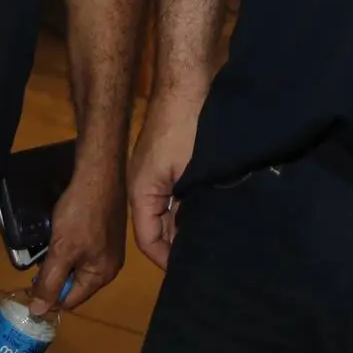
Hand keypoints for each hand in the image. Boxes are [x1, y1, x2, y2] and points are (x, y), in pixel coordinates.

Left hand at [26, 161, 125, 317]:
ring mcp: (109, 246)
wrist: (99, 172)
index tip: (31, 282)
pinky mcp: (105, 230)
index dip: (48, 295)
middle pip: (74, 284)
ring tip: (47, 245)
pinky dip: (69, 246)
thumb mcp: (62, 251)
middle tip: (38, 261)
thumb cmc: (81, 213)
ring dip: (60, 260)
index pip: (70, 301)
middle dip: (54, 276)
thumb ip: (49, 283)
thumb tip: (38, 313)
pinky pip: (83, 249)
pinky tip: (60, 232)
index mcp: (103, 275)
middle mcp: (110, 265)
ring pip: (77, 265)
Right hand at [127, 91, 201, 270]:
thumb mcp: (190, 173)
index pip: (148, 240)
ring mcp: (155, 171)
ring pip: (168, 209)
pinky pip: (175, 192)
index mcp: (141, 192)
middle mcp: (143, 185)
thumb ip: (187, 208)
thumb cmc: (187, 127)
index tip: (188, 271)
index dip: (167, 259)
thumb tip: (192, 238)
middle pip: (157, 226)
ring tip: (209, 239)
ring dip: (186, 224)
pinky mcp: (168, 159)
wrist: (187, 81)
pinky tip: (210, 210)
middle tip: (204, 257)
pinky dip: (190, 204)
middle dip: (178, 244)